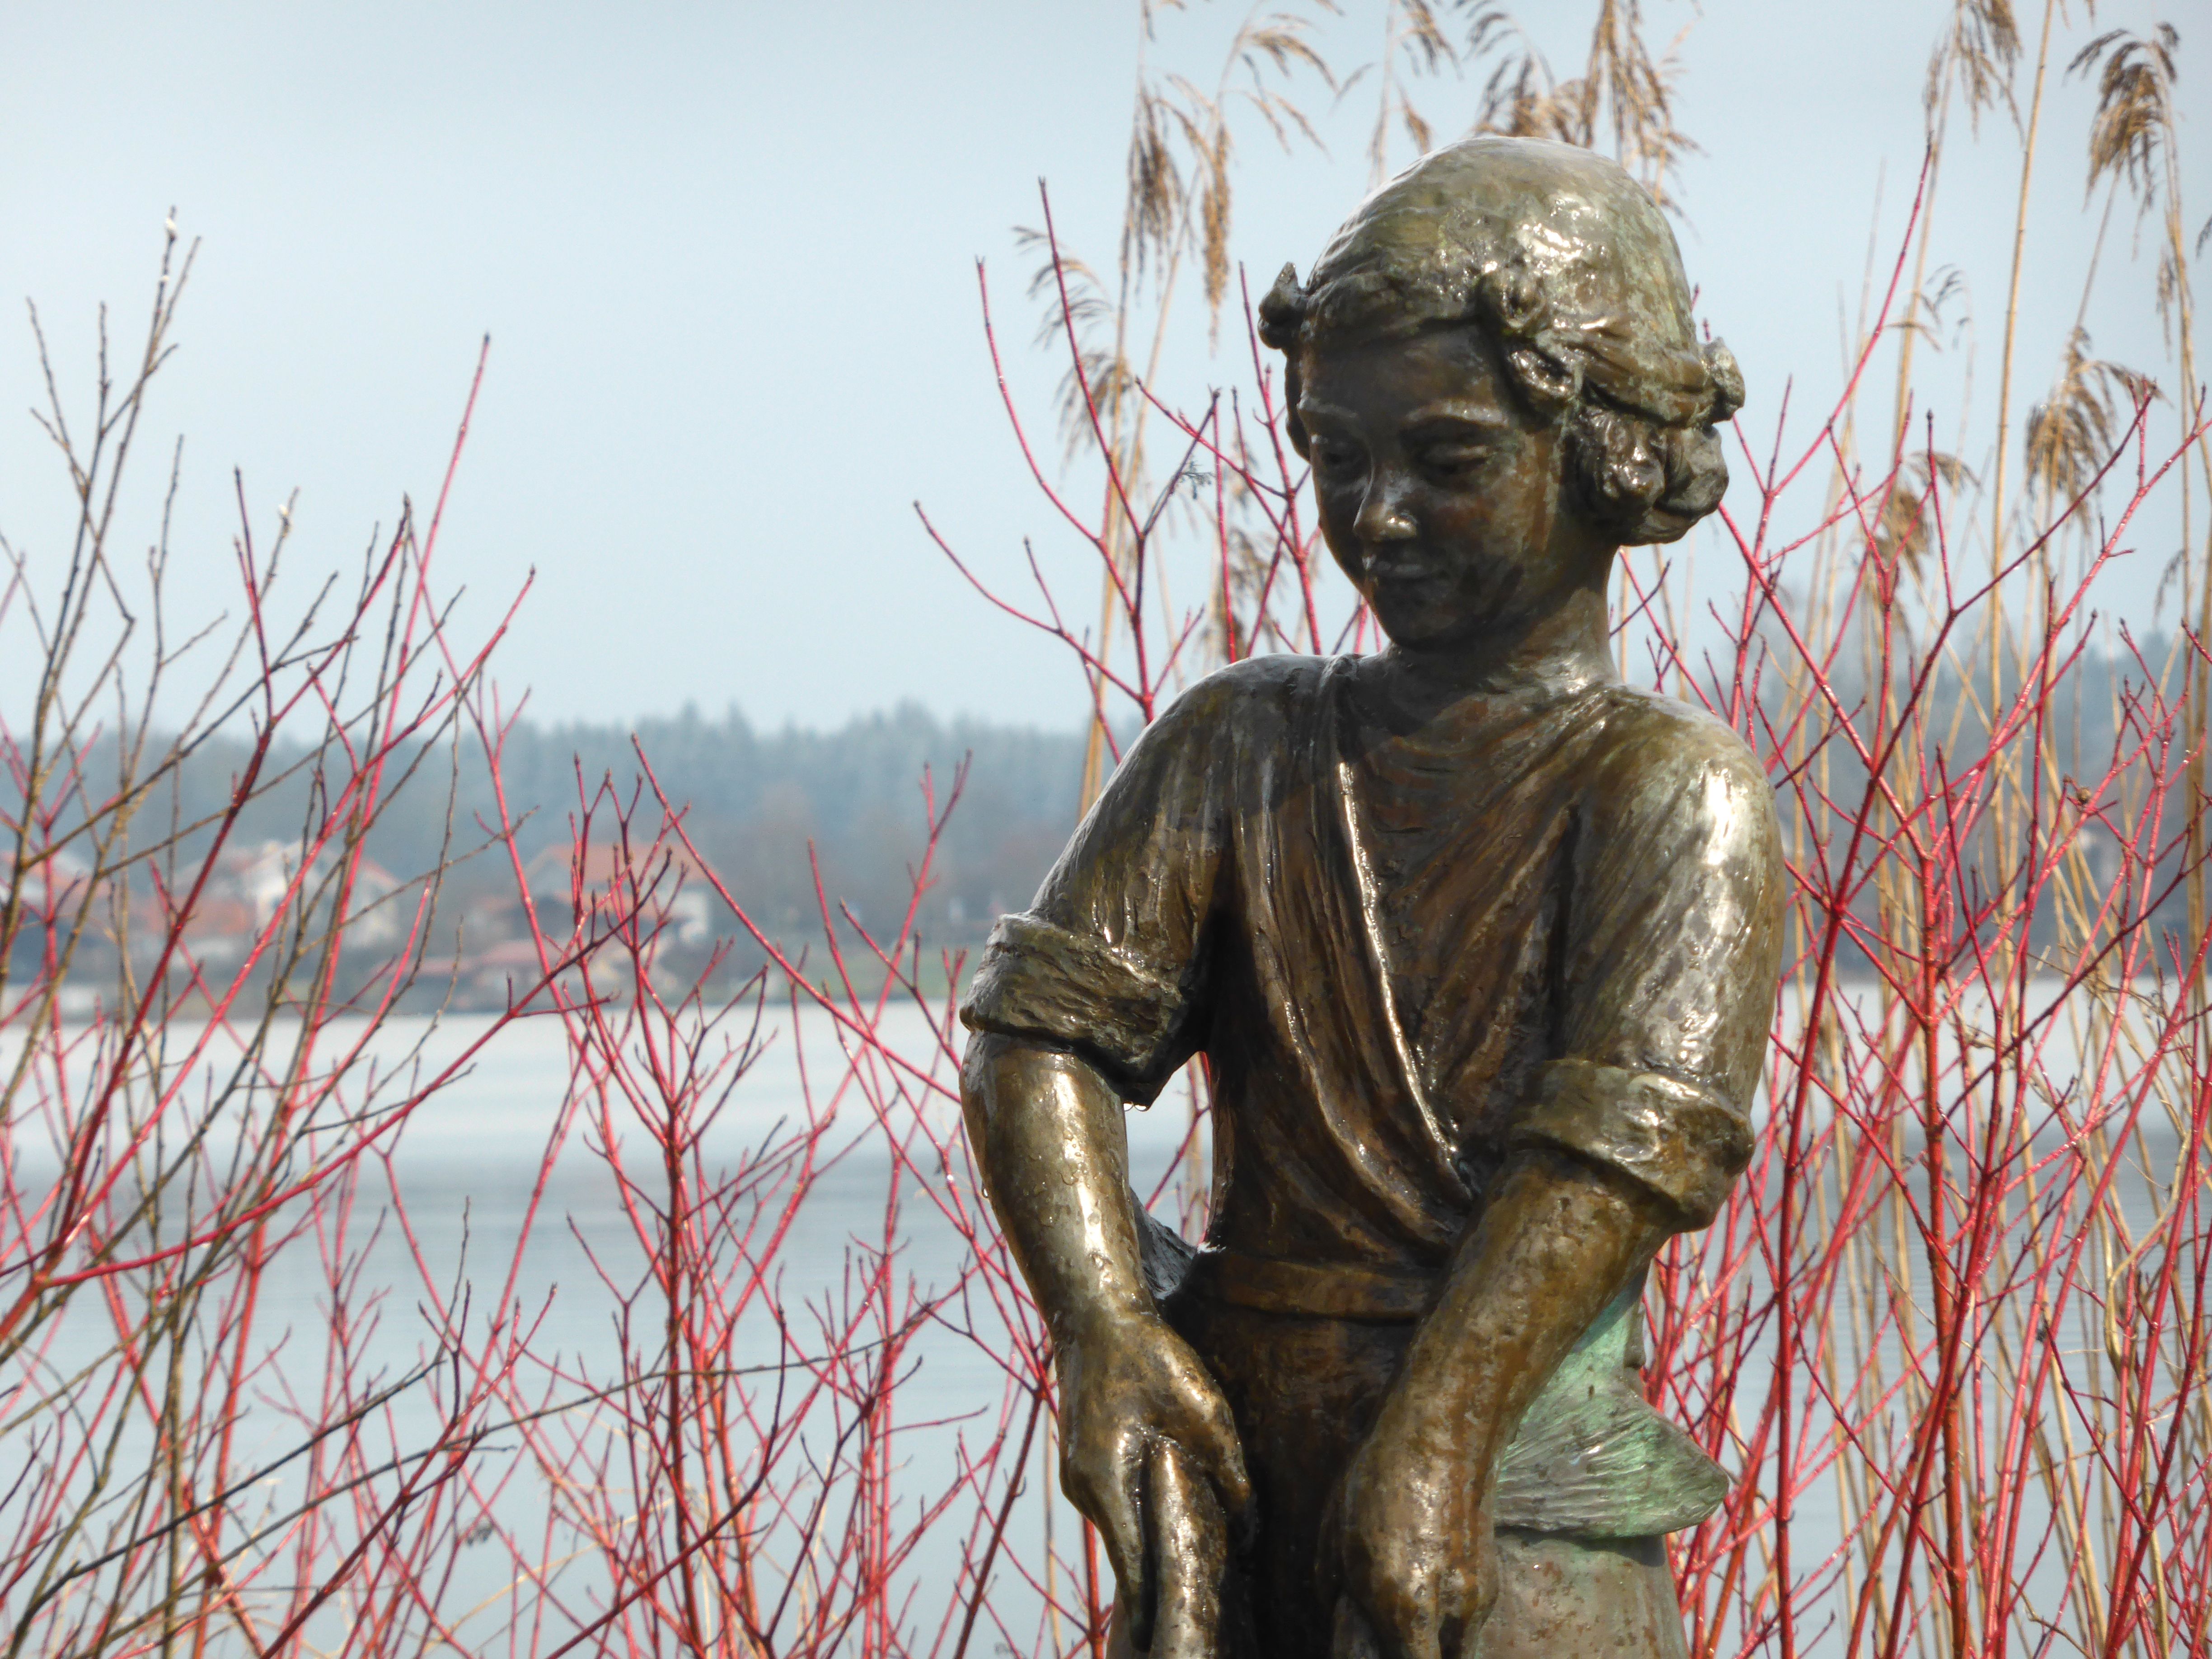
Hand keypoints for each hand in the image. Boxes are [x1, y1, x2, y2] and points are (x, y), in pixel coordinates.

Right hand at [1055, 1308, 1250, 1651]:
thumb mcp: (1205, 1411)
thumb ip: (1229, 1474)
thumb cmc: (1149, 1354)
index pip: (1134, 1570)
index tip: (1181, 1640)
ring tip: (1197, 1573)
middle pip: (1126, 1556)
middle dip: (1162, 1582)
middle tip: (1201, 1614)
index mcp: (1106, 1484)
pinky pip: (1117, 1504)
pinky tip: (1174, 1517)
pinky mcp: (1085, 1459)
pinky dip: (1143, 1517)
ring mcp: (1079, 1475)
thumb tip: (1249, 1529)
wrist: (1095, 1310)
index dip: (1160, 1607)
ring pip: (1122, 1529)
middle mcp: (1085, 1490)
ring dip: (1153, 1546)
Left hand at [1322, 1403, 1496, 1658]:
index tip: (1372, 1653)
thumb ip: (1334, 1590)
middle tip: (1394, 1642)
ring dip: (1436, 1646)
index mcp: (1401, 1603)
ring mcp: (1475, 1597)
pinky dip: (1452, 1623)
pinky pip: (1469, 1624)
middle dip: (1417, 1657)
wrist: (1443, 1433)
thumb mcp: (1336, 1534)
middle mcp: (1445, 1610)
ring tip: (1411, 1622)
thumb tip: (1336, 1616)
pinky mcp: (1492, 1581)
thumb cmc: (1378, 1477)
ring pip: (1458, 1651)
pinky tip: (1430, 1593)